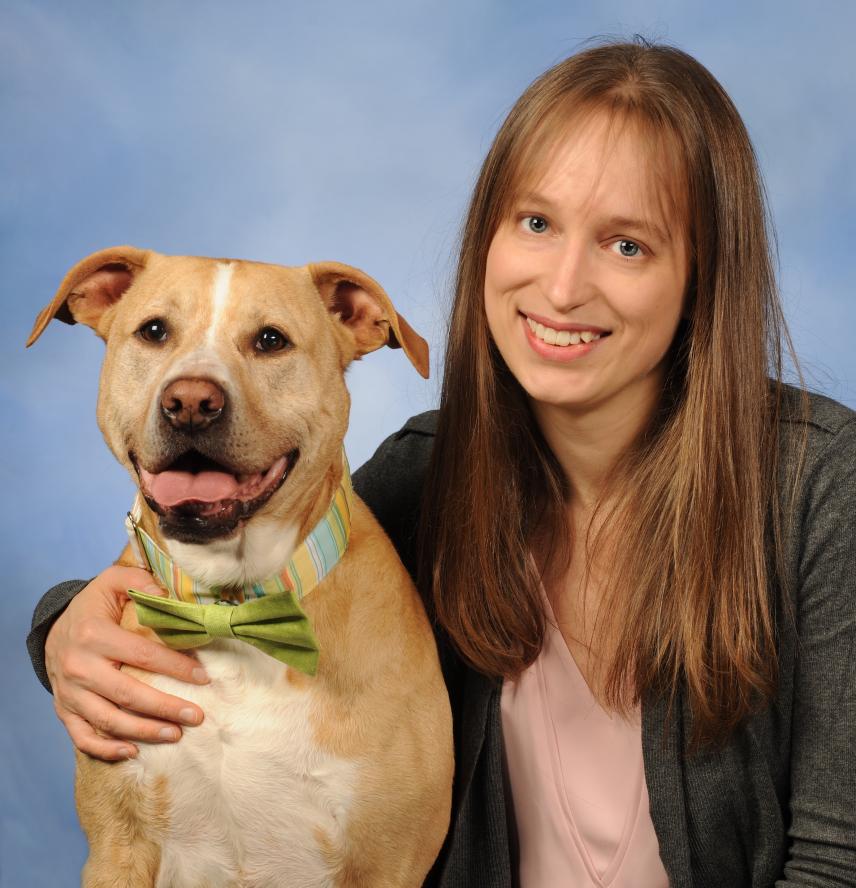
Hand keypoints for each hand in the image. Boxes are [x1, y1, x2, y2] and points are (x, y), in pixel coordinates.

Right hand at [45, 565, 209, 761]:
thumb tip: (171, 596)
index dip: (175, 667)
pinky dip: (106, 749)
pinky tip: (133, 752)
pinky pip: (82, 737)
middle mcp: (79, 667)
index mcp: (94, 634)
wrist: (53, 627)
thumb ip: (141, 582)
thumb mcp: (114, 582)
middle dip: (165, 708)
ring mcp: (69, 692)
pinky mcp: (63, 710)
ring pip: (108, 720)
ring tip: (176, 734)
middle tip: (197, 716)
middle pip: (128, 694)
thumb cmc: (94, 606)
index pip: (143, 654)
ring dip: (144, 731)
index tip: (204, 677)